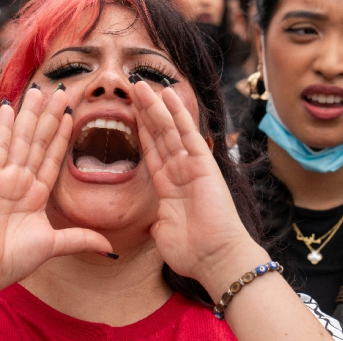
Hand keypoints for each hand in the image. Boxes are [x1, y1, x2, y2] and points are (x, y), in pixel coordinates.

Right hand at [0, 89, 111, 293]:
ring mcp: (3, 177)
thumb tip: (108, 246)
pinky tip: (10, 108)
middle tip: (61, 92)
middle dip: (50, 117)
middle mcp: (20, 181)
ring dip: (31, 115)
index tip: (72, 115)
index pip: (52, 157)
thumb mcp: (53, 244)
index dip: (62, 136)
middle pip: (39, 141)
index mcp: (35, 194)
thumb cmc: (12, 259)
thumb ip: (80, 239)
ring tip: (40, 91)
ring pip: (22, 139)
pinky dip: (4, 127)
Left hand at [129, 81, 262, 282]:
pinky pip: (188, 133)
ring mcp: (191, 165)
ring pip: (169, 129)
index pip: (151, 151)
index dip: (140, 130)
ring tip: (139, 84)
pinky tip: (168, 94)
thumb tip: (151, 221)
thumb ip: (155, 218)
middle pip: (158, 134)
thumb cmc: (191, 251)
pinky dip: (178, 113)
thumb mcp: (162, 231)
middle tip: (130, 88)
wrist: (214, 259)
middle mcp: (179, 171)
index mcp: (168, 186)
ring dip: (154, 106)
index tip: (128, 111)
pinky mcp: (203, 164)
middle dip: (144, 111)